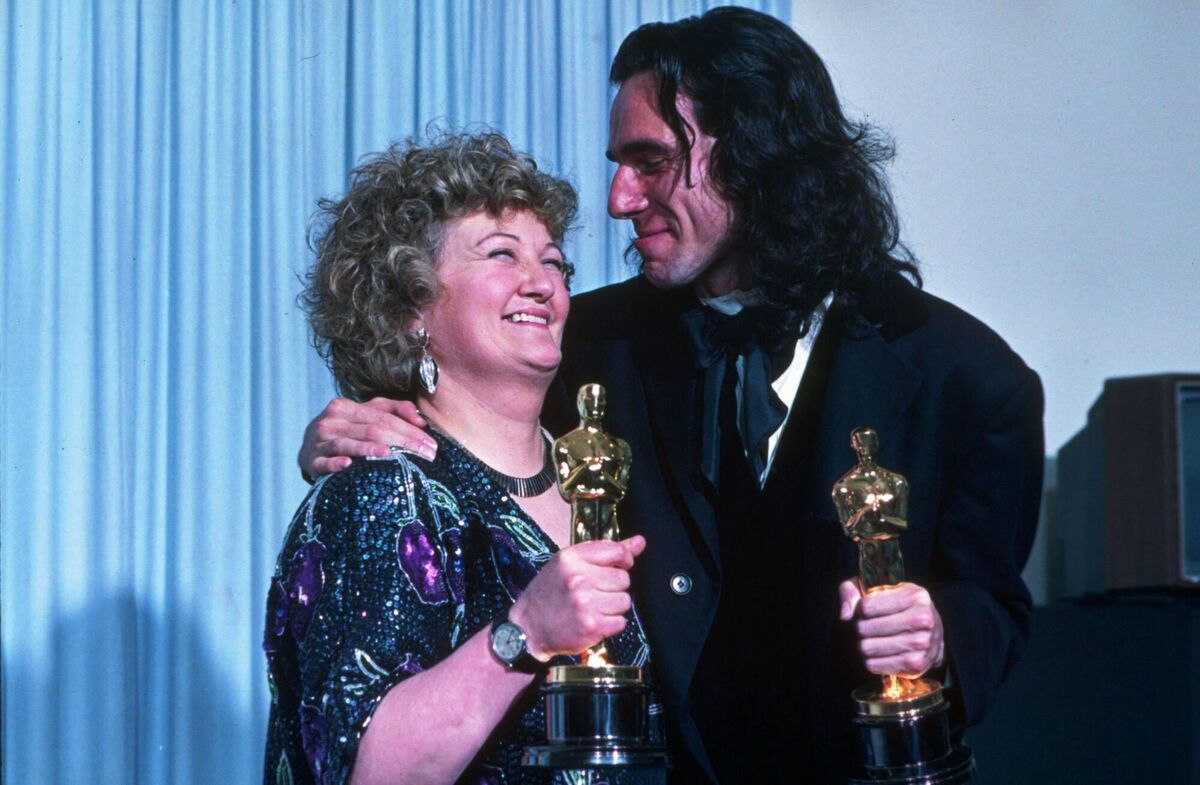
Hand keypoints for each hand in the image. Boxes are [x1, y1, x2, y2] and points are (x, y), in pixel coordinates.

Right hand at [299, 397, 437, 478]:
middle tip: (426, 456)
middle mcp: (332, 421)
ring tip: (392, 456)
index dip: (410, 430)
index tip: (431, 445)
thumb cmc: (347, 432)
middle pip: (372, 430)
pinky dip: (335, 463)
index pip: (384, 417)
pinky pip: (324, 461)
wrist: (310, 450)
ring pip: (349, 443)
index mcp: (346, 407)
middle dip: (403, 442)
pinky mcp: (311, 460)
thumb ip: (395, 410)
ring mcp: (319, 441)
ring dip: (370, 450)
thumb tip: (420, 420)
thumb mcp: (367, 416)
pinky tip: (348, 465)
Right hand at [509, 536, 645, 659]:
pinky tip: (593, 621)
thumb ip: (607, 552)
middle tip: (595, 593)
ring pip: (624, 601)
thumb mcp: (570, 564)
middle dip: (614, 588)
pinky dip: (610, 624)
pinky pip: (620, 622)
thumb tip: (640, 542)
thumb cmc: (550, 593)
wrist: (528, 627)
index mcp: (571, 558)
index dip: (624, 561)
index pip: (618, 552)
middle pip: (624, 579)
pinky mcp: (591, 626)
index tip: (617, 568)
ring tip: (593, 608)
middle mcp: (577, 578)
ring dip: (613, 607)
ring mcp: (584, 603)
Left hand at [839, 579, 944, 677]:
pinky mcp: (915, 664)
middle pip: (865, 628)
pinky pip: (874, 665)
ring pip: (868, 647)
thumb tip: (845, 615)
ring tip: (871, 640)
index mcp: (915, 596)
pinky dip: (871, 660)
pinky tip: (879, 653)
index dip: (858, 610)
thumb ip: (852, 590)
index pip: (867, 606)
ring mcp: (921, 643)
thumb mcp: (880, 588)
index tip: (863, 611)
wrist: (933, 634)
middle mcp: (922, 619)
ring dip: (863, 645)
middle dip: (859, 628)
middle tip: (865, 628)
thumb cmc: (901, 607)